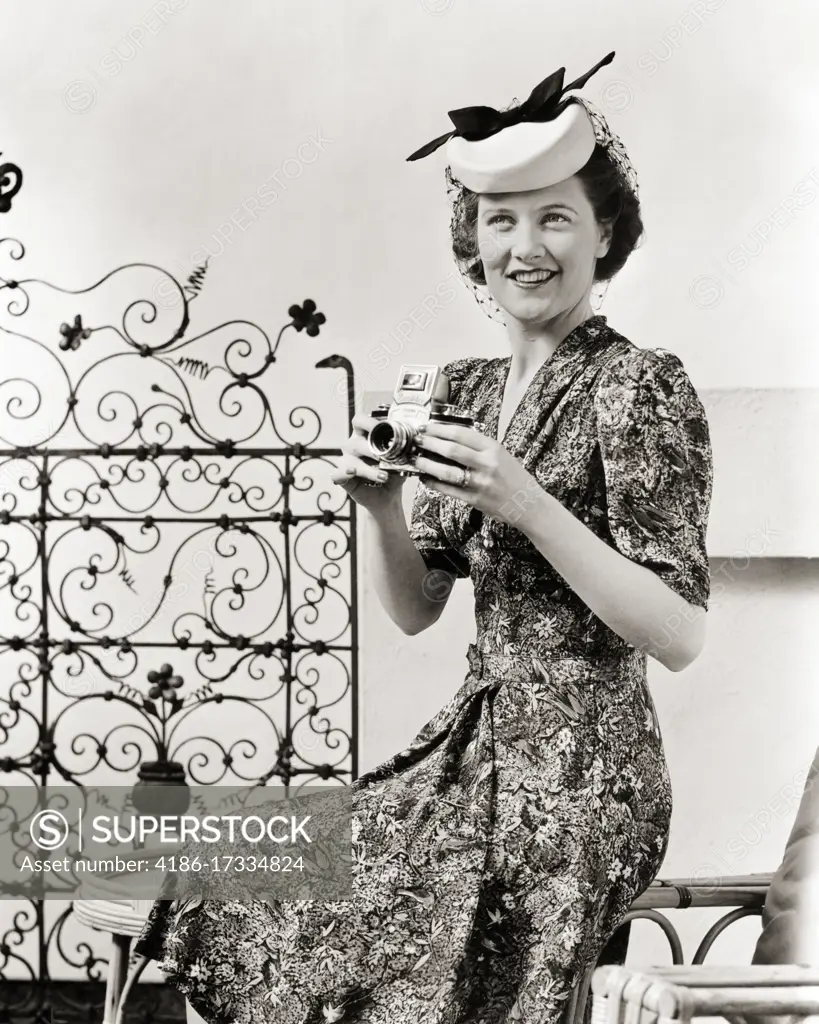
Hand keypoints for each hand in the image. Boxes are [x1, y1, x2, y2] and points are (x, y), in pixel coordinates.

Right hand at [330, 413, 405, 512]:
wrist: (389, 497)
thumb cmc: (394, 473)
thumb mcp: (403, 460)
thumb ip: (407, 450)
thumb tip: (417, 441)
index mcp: (366, 436)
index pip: (360, 421)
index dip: (369, 422)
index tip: (382, 427)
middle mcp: (353, 446)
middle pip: (355, 441)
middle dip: (372, 450)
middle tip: (387, 457)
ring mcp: (346, 461)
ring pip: (351, 460)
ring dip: (369, 468)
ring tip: (384, 476)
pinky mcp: (342, 477)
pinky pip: (338, 474)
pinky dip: (344, 473)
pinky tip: (353, 472)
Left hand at [414, 421, 543, 526]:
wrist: (529, 504)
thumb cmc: (515, 478)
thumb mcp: (501, 455)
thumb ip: (479, 447)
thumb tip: (451, 437)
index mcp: (494, 448)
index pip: (461, 433)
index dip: (440, 429)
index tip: (427, 426)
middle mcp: (487, 464)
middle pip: (452, 449)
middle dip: (430, 443)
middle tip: (417, 439)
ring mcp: (480, 483)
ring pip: (447, 471)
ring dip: (428, 464)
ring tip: (417, 458)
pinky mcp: (475, 499)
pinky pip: (449, 490)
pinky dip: (434, 483)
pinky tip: (425, 478)